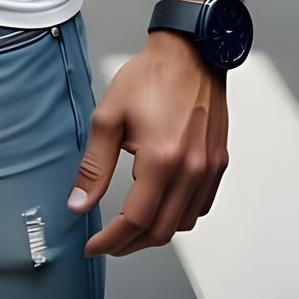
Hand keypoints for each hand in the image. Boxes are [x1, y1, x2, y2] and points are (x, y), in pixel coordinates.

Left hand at [68, 30, 228, 256]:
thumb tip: (79, 202)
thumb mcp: (110, 116)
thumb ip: (94, 166)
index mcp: (162, 160)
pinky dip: (179, 216)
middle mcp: (191, 170)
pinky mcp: (218, 163)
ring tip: (130, 226)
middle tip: (108, 242)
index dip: (111, 240)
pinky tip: (161, 205)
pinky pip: (200, 207)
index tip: (94, 246)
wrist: (190, 52)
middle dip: (130, 244)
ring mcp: (208, 169)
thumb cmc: (152, 76)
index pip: (135, 220)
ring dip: (155, 232)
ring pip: (183, 224)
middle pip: (160, 231)